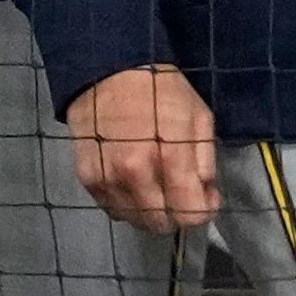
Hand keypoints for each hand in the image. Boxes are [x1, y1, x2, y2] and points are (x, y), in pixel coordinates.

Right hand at [65, 64, 216, 232]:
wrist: (108, 72)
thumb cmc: (161, 91)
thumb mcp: (198, 118)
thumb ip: (204, 161)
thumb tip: (204, 193)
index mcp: (168, 156)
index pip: (189, 213)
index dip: (204, 211)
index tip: (207, 198)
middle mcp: (134, 174)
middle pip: (161, 224)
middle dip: (179, 215)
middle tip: (183, 194)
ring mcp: (107, 179)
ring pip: (135, 220)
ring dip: (152, 213)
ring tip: (159, 189)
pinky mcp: (87, 179)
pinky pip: (113, 209)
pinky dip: (128, 205)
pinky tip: (136, 185)